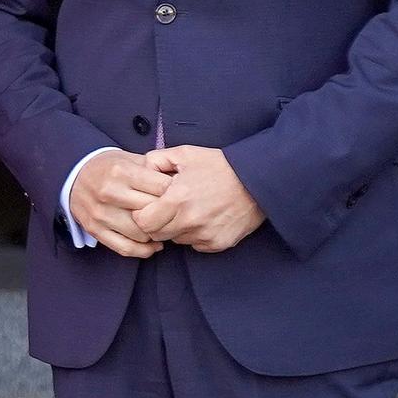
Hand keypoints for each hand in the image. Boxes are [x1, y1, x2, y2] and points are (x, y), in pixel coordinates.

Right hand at [68, 151, 172, 257]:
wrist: (74, 175)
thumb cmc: (109, 167)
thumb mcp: (129, 158)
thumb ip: (153, 168)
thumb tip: (181, 182)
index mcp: (121, 171)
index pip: (161, 188)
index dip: (175, 193)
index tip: (179, 196)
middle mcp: (109, 192)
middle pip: (152, 212)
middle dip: (168, 215)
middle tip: (174, 215)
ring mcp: (100, 213)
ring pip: (141, 233)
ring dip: (155, 234)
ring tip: (161, 228)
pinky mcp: (95, 229)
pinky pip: (126, 248)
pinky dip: (143, 250)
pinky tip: (152, 245)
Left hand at [131, 145, 265, 252]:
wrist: (257, 179)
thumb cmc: (219, 165)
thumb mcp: (184, 154)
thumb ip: (156, 160)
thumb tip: (140, 170)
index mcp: (177, 199)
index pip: (143, 223)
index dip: (141, 215)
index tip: (148, 207)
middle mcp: (190, 221)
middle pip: (157, 235)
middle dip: (156, 223)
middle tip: (165, 209)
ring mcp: (205, 234)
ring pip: (176, 240)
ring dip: (176, 229)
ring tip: (187, 211)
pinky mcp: (219, 243)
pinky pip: (196, 244)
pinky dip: (194, 235)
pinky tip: (203, 218)